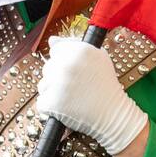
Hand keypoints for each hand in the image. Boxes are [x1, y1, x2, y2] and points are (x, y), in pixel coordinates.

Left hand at [34, 35, 147, 154]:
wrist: (113, 115)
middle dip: (58, 77)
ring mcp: (58, 84)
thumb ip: (75, 45)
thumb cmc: (106, 87)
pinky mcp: (51, 103)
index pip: (56, 50)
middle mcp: (68, 65)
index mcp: (79, 51)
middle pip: (48, 67)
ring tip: (72, 98)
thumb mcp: (98, 59)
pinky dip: (51, 108)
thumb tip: (52, 41)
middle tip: (76, 87)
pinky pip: (42, 102)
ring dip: (53, 92)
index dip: (64, 61)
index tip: (74, 71)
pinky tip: (67, 108)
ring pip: (43, 85)